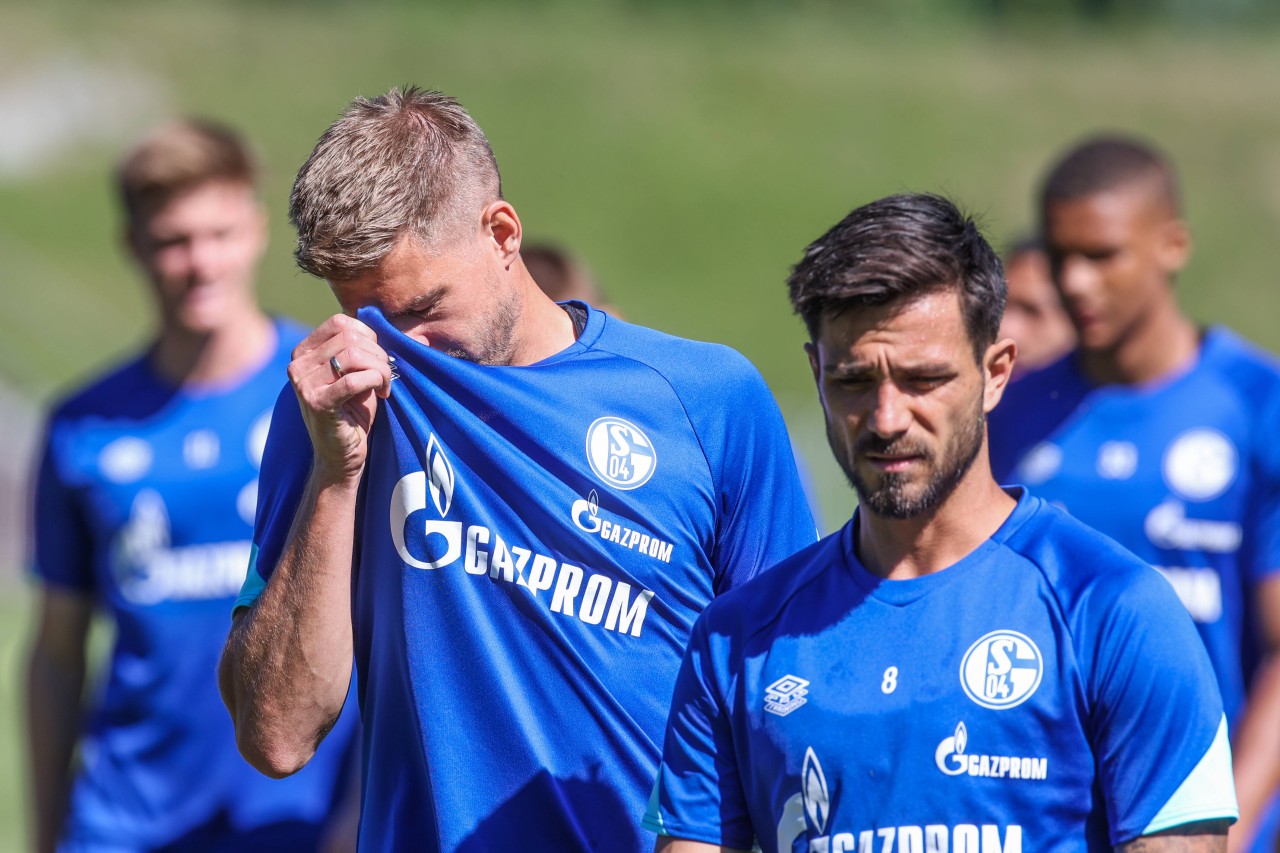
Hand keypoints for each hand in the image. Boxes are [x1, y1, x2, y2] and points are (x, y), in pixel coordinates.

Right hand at [288, 314, 392, 484]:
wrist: (341, 455)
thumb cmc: (353, 411)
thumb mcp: (360, 373)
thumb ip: (372, 349)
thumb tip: (418, 335)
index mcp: (304, 351)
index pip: (340, 322)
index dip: (368, 335)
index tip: (379, 357)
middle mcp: (298, 364)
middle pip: (350, 338)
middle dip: (378, 354)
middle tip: (386, 375)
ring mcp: (303, 383)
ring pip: (354, 355)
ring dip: (380, 369)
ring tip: (385, 385)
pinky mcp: (317, 402)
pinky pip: (354, 380)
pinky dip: (376, 382)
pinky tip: (383, 395)